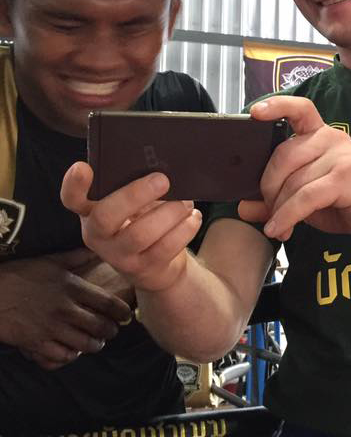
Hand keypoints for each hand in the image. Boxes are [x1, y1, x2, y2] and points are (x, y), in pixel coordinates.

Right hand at [0, 248, 130, 369]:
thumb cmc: (18, 275)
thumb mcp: (49, 262)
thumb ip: (76, 258)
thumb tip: (98, 249)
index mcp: (71, 287)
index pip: (108, 303)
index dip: (122, 312)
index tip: (126, 316)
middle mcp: (65, 308)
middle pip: (101, 327)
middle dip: (111, 331)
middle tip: (111, 331)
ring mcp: (50, 327)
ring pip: (86, 344)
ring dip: (95, 345)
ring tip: (96, 342)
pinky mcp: (35, 343)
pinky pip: (63, 356)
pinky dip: (72, 355)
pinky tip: (72, 350)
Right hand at [60, 162, 201, 293]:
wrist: (158, 265)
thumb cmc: (143, 221)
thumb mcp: (133, 204)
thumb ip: (134, 186)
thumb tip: (159, 170)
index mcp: (90, 212)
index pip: (71, 199)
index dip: (73, 185)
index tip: (83, 167)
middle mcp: (97, 236)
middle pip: (106, 216)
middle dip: (135, 195)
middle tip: (162, 180)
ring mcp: (118, 256)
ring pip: (140, 234)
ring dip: (169, 213)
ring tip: (184, 202)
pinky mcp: (143, 269)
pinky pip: (165, 247)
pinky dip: (185, 229)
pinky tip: (193, 217)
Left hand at [238, 96, 350, 242]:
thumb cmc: (348, 204)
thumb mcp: (307, 200)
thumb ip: (277, 198)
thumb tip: (243, 207)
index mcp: (321, 136)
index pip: (300, 109)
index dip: (277, 106)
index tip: (255, 112)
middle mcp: (332, 138)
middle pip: (283, 156)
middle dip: (269, 188)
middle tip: (268, 212)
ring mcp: (342, 156)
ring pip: (293, 181)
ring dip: (279, 210)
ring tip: (279, 227)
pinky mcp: (347, 177)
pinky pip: (306, 197)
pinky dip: (288, 215)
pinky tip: (282, 229)